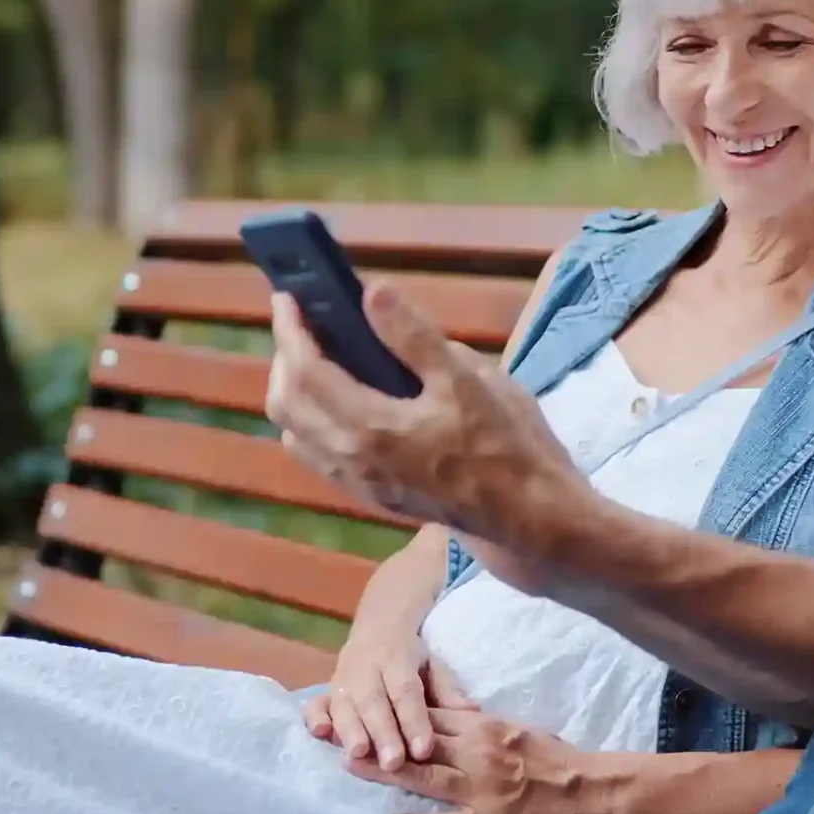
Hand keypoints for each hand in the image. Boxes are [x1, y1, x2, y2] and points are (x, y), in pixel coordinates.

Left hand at [265, 285, 591, 587]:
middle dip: (285, 358)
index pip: (306, 371)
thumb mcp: (467, 379)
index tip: (289, 295)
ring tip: (319, 356)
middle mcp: (351, 461)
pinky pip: (318, 455)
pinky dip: (311, 420)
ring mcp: (359, 484)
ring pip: (295, 434)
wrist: (528, 518)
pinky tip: (342, 400)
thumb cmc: (505, 445)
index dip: (291, 329)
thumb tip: (371, 295)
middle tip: (304, 322)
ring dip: (293, 392)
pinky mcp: (373, 496)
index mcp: (370, 429)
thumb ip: (413, 336)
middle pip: (285, 405)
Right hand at [302, 627, 477, 770]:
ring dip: (350, 730)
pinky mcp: (325, 690)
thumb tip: (473, 712)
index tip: (424, 749)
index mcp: (397, 658)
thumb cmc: (412, 657)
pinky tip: (321, 734)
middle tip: (393, 763)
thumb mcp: (433, 665)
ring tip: (359, 755)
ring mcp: (342, 678)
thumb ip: (449, 690)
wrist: (377, 627)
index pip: (406, 691)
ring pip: (344, 704)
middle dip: (383, 733)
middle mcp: (366, 668)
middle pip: (374, 701)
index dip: (414, 720)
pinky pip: (315, 702)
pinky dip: (315, 717)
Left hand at [344, 707, 615, 813]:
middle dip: (380, 736)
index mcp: (487, 727)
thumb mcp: (522, 730)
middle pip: (419, 741)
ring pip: (424, 777)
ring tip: (350, 767)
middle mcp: (478, 753)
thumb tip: (457, 725)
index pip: (432, 715)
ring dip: (385, 772)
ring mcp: (482, 789)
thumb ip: (486, 729)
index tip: (366, 707)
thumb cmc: (563, 759)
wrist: (596, 790)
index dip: (396, 712)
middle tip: (341, 734)